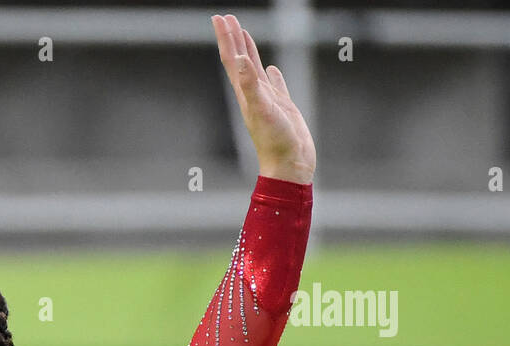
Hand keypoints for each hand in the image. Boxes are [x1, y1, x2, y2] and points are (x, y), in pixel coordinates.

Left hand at [212, 14, 314, 183]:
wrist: (290, 165)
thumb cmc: (276, 142)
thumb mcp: (262, 110)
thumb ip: (250, 85)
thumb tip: (240, 60)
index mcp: (245, 93)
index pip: (232, 59)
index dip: (225, 38)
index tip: (219, 18)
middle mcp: (253, 94)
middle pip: (239, 59)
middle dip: (232, 38)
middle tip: (226, 17)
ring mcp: (267, 100)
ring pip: (255, 69)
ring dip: (248, 50)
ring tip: (243, 34)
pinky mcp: (282, 107)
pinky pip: (275, 85)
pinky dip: (271, 74)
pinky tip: (271, 69)